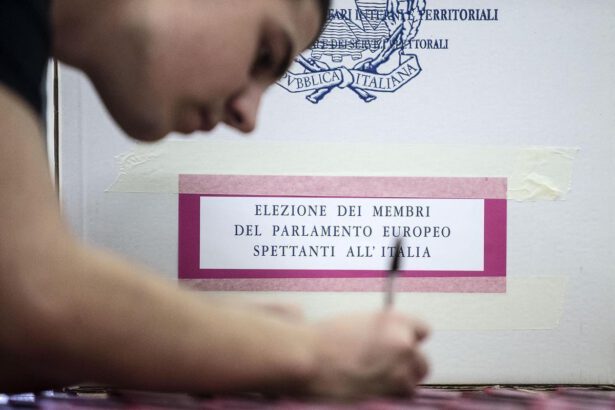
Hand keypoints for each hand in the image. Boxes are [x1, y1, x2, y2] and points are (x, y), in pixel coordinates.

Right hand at [307, 311, 429, 399]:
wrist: (307, 359)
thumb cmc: (323, 340)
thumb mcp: (358, 322)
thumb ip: (381, 329)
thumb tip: (389, 341)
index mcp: (396, 320)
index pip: (422, 330)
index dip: (408, 339)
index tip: (399, 346)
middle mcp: (404, 343)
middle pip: (421, 360)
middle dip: (406, 365)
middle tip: (384, 368)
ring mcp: (400, 370)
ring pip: (412, 382)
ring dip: (398, 382)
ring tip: (372, 380)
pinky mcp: (393, 392)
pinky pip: (401, 397)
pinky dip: (389, 395)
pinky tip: (369, 389)